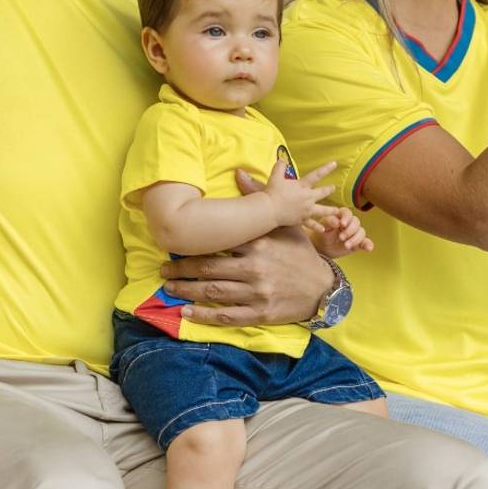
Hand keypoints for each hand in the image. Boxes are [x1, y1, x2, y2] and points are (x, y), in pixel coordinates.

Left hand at [161, 171, 334, 325]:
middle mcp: (255, 268)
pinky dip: (204, 315)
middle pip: (208, 269)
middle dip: (181, 270)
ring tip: (170, 287)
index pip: (217, 243)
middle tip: (164, 269)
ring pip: (213, 292)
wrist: (324, 288)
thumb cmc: (300, 254)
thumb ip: (257, 200)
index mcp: (258, 245)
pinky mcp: (260, 313)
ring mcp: (257, 293)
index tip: (174, 246)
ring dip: (187, 291)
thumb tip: (239, 173)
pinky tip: (187, 313)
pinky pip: (226, 315)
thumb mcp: (283, 226)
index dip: (192, 246)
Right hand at [259, 158, 335, 227]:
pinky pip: (311, 224)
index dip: (326, 169)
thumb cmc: (272, 192)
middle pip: (322, 193)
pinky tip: (323, 229)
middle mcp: (307, 197)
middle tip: (333, 188)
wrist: (270, 210)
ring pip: (322, 210)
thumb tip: (282, 160)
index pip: (316, 175)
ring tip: (337, 211)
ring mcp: (306, 210)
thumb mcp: (275, 176)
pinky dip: (317, 227)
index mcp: (302, 186)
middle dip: (329, 189)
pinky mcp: (302, 219)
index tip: (335, 164)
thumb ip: (280, 167)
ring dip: (330, 210)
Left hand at [310, 208, 372, 256]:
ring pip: (361, 232)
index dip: (346, 217)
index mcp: (341, 216)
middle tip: (341, 238)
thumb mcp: (322, 227)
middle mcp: (350, 223)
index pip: (347, 213)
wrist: (322, 247)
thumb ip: (329, 221)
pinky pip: (365, 242)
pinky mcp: (358, 242)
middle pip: (356, 222)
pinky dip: (368, 245)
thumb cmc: (322, 233)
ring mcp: (355, 233)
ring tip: (346, 246)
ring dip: (355, 239)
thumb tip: (337, 221)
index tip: (341, 224)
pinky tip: (369, 248)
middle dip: (350, 230)